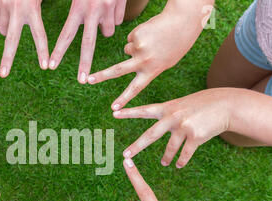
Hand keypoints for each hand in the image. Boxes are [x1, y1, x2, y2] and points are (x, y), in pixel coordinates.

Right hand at [0, 0, 48, 76]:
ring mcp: (3, 4)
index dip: (42, 52)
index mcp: (32, 7)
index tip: (45, 67)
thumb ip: (38, 10)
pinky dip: (1, 24)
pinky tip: (7, 13)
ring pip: (3, 31)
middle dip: (7, 60)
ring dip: (9, 31)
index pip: (39, 35)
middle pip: (11, 41)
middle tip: (4, 75)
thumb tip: (35, 30)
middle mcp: (16, 8)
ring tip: (16, 17)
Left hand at [49, 0, 126, 82]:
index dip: (58, 52)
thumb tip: (75, 25)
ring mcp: (109, 7)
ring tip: (102, 10)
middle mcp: (93, 9)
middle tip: (81, 82)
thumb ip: (76, 8)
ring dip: (105, 27)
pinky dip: (115, 17)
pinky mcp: (121, 3)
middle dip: (84, 64)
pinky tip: (112, 4)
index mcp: (78, 6)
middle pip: (88, 44)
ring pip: (108, 32)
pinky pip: (118, 20)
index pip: (66, 35)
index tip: (51, 66)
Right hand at [88, 0, 212, 107]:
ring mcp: (139, 47)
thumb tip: (127, 62)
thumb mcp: (165, 62)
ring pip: (127, 50)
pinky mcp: (136, 35)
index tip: (114, 109)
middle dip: (101, 76)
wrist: (183, 21)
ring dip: (135, 46)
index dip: (123, 99)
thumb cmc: (176, 44)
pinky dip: (138, 36)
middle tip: (88, 80)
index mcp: (152, 71)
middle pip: (117, 70)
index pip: (135, 88)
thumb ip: (147, 67)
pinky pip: (130, 38)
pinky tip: (151, 33)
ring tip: (153, 41)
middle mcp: (144, 61)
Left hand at [116, 89, 230, 167]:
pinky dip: (181, 160)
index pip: (144, 110)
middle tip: (125, 155)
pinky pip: (185, 154)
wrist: (226, 105)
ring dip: (166, 157)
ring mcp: (184, 127)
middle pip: (150, 135)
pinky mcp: (196, 137)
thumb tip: (158, 130)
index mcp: (167, 108)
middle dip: (137, 146)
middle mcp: (173, 117)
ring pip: (170, 148)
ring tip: (163, 163)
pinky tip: (178, 165)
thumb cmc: (201, 104)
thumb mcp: (181, 104)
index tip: (113, 112)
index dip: (128, 112)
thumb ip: (168, 114)